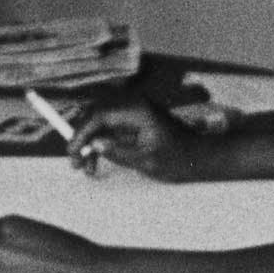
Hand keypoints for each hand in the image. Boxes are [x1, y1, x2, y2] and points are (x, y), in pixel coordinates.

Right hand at [67, 102, 218, 182]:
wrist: (201, 157)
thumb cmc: (180, 159)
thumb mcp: (147, 161)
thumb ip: (119, 152)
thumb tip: (94, 145)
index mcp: (137, 110)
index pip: (100, 116)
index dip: (82, 133)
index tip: (73, 151)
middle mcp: (132, 104)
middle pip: (96, 116)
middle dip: (82, 138)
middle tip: (74, 161)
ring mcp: (132, 111)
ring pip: (100, 123)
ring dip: (90, 143)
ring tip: (86, 168)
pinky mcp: (133, 120)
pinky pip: (110, 128)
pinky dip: (101, 143)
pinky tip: (96, 161)